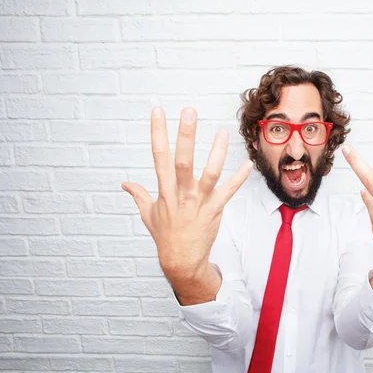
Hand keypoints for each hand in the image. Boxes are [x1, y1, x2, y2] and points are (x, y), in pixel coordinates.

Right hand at [121, 107, 252, 296]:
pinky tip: (247, 164)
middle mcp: (180, 194)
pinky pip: (228, 192)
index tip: (157, 111)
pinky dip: (238, 179)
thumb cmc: (165, 235)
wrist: (180, 260)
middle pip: (181, 161)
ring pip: (208, 174)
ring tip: (222, 132)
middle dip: (185, 135)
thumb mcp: (148, 214)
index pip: (158, 156)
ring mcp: (198, 202)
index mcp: (164, 190)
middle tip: (189, 112)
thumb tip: (125, 184)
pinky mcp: (214, 211)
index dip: (157, 132)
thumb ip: (138, 195)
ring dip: (216, 153)